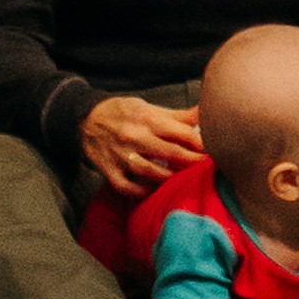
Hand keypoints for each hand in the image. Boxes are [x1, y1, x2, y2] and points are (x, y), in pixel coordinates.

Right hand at [80, 95, 203, 197]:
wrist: (86, 117)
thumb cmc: (124, 112)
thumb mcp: (151, 108)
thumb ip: (179, 115)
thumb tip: (206, 112)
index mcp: (149, 119)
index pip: (183, 134)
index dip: (201, 144)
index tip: (212, 149)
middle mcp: (135, 137)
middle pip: (171, 154)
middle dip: (192, 162)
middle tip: (204, 167)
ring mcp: (120, 155)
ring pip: (150, 172)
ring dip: (169, 178)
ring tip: (182, 179)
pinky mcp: (108, 169)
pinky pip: (126, 186)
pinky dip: (140, 191)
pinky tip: (153, 189)